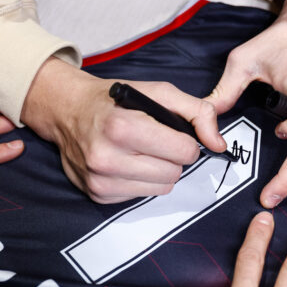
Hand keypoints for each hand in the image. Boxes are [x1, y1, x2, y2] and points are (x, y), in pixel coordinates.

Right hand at [21, 57, 226, 203]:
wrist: (67, 111)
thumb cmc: (115, 100)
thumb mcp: (159, 92)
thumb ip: (197, 112)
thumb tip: (219, 144)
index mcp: (123, 127)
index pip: (183, 151)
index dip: (185, 141)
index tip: (172, 132)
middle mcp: (108, 158)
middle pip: (175, 172)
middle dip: (173, 156)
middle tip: (155, 140)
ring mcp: (101, 180)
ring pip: (163, 188)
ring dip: (160, 170)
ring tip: (141, 150)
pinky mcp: (98, 195)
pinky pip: (143, 195)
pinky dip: (142, 180)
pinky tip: (127, 162)